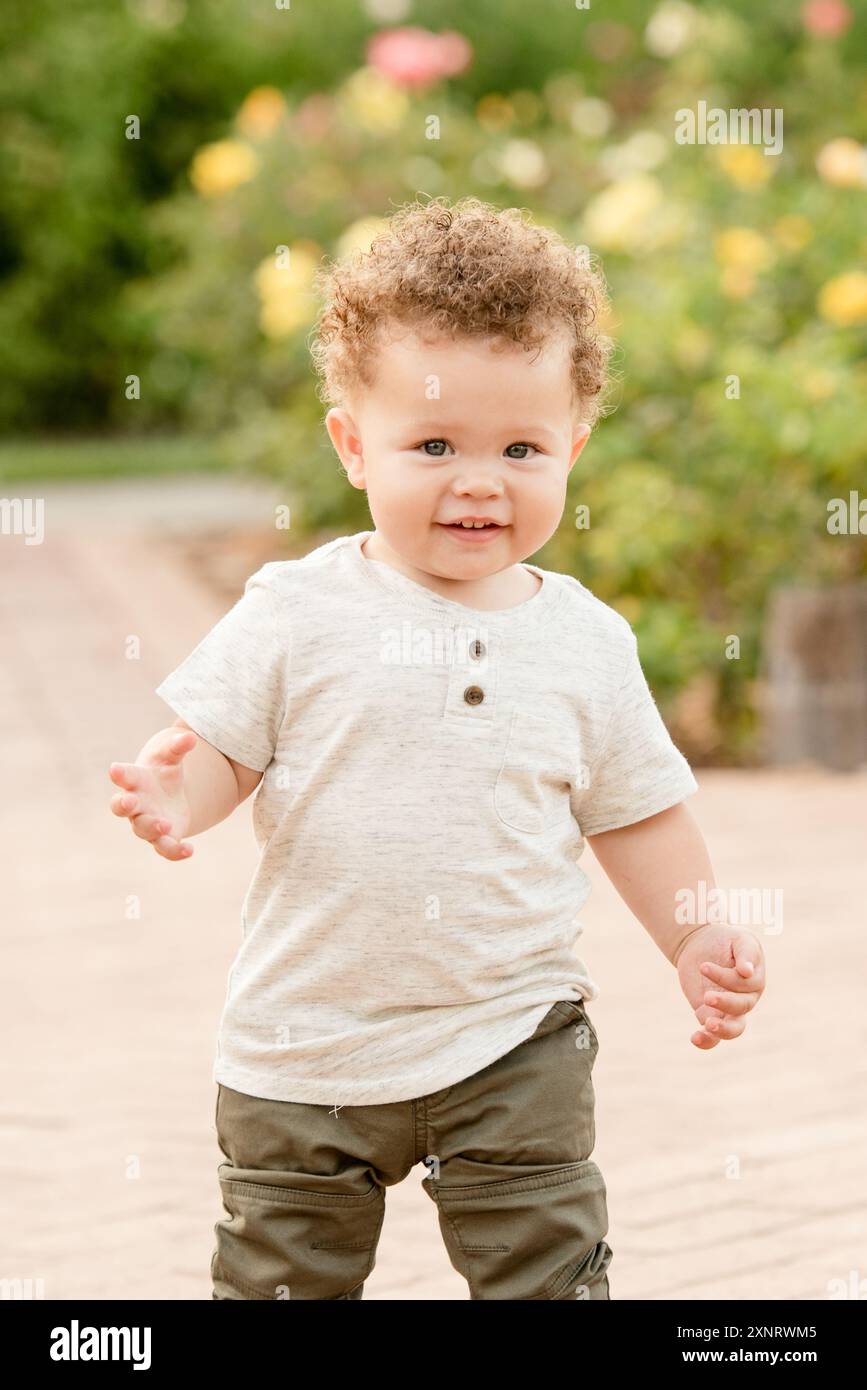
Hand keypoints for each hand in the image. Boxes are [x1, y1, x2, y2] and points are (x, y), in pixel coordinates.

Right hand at [108, 728, 196, 860]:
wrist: (169, 792)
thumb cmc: (163, 770)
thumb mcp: (171, 756)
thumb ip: (178, 747)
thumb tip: (191, 737)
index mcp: (135, 780)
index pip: (123, 776)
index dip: (119, 773)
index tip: (114, 769)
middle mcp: (136, 804)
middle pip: (123, 808)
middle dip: (124, 805)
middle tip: (130, 801)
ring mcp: (148, 822)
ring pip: (143, 830)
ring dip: (152, 828)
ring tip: (166, 824)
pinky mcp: (164, 837)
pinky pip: (165, 849)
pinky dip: (175, 852)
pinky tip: (189, 850)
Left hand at [674, 923, 765, 1049]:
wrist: (702, 945)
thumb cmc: (727, 940)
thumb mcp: (740, 939)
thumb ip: (747, 953)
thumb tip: (747, 972)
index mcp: (755, 980)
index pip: (744, 985)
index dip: (725, 978)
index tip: (704, 966)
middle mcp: (745, 998)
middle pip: (741, 1008)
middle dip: (725, 1002)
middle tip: (707, 996)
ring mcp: (728, 1010)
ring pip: (734, 1029)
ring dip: (722, 1030)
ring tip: (707, 1024)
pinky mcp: (711, 1015)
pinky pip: (714, 1036)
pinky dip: (707, 1041)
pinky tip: (695, 1038)